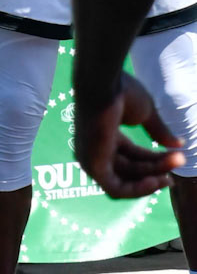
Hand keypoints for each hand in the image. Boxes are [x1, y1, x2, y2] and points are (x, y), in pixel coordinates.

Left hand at [75, 72, 182, 198]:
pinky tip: (155, 181)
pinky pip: (115, 188)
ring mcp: (92, 158)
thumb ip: (158, 131)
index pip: (134, 156)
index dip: (156, 159)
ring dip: (152, 178)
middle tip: (180, 161)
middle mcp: (96, 149)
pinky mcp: (92, 166)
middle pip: (132, 168)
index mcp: (106, 134)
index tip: (178, 156)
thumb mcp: (145, 113)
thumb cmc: (120, 91)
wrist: (104, 84)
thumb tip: (179, 144)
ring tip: (172, 171)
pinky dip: (136, 190)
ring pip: (127, 180)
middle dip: (157, 167)